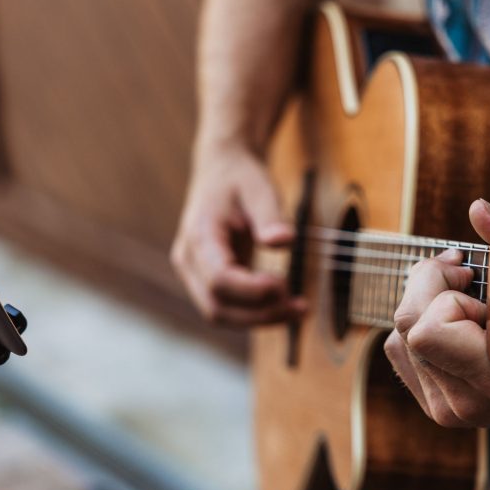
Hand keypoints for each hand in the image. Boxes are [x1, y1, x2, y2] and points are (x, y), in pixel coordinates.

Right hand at [171, 143, 304, 325]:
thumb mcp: (260, 187)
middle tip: (300, 307)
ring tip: (298, 310)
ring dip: (259, 319)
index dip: (253, 291)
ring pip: (220, 314)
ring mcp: (194, 273)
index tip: (286, 286)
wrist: (222, 169)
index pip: (219, 279)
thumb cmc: (241, 178)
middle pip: (217, 306)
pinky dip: (255, 313)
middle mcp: (189, 259)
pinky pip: (227, 308)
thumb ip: (271, 215)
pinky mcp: (207, 279)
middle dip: (260, 314)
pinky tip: (284, 305)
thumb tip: (283, 242)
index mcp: (199, 235)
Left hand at [383, 199, 489, 428]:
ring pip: (398, 341)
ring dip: (424, 308)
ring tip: (464, 298)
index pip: (426, 329)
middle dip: (427, 286)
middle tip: (463, 272)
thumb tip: (477, 209)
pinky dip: (420, 331)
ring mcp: (453, 410)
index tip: (472, 274)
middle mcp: (468, 400)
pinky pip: (403, 358)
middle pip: (406, 328)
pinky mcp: (443, 410)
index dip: (443, 291)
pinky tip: (452, 322)